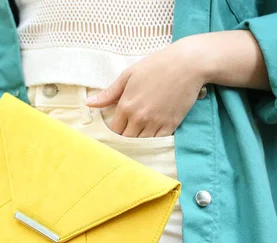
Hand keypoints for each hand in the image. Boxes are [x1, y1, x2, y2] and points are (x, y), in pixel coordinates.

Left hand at [86, 37, 207, 137]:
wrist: (188, 64)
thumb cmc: (156, 65)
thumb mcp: (128, 75)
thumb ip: (109, 93)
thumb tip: (88, 104)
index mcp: (126, 106)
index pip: (113, 130)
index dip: (113, 132)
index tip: (115, 130)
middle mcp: (139, 118)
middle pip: (126, 140)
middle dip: (124, 139)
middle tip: (125, 136)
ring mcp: (156, 123)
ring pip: (141, 143)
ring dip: (138, 142)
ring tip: (137, 137)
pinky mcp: (171, 125)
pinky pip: (158, 142)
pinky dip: (153, 142)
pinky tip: (151, 137)